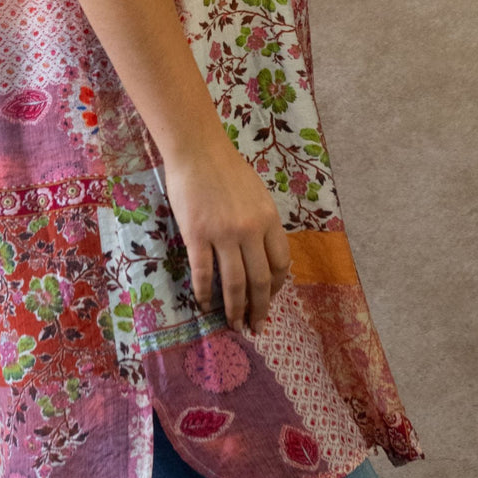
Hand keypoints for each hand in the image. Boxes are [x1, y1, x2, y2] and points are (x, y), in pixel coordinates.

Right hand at [162, 135, 291, 332]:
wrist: (197, 149)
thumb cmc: (227, 168)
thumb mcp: (257, 194)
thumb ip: (262, 223)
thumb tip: (263, 253)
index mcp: (268, 219)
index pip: (281, 263)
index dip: (277, 287)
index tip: (270, 298)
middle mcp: (250, 230)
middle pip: (260, 280)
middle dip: (259, 308)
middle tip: (255, 327)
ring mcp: (223, 234)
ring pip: (234, 283)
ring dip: (235, 309)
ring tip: (233, 325)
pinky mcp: (196, 235)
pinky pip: (203, 273)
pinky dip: (205, 293)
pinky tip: (204, 305)